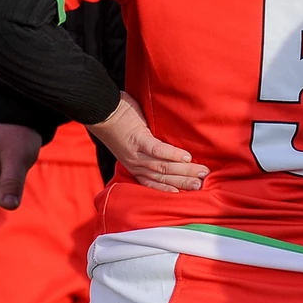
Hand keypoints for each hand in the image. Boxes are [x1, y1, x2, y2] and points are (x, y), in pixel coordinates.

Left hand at [87, 93, 207, 193]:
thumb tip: (167, 148)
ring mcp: (135, 153)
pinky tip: (186, 157)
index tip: (190, 193)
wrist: (99, 110)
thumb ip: (146, 148)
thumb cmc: (116, 122)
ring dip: (184, 171)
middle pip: (163, 178)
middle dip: (184, 182)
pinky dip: (172, 154)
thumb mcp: (130, 143)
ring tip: (201, 171)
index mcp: (134, 166)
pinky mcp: (137, 138)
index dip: (172, 189)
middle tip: (203, 184)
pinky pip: (157, 150)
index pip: (155, 183)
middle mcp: (135, 164)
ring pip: (162, 167)